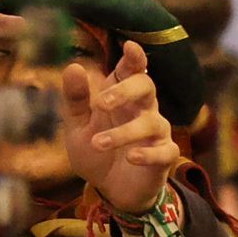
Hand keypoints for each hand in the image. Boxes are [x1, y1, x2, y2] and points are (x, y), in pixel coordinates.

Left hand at [61, 40, 178, 213]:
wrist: (108, 189)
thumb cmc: (95, 151)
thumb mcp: (77, 126)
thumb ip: (75, 99)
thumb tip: (72, 67)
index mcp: (122, 96)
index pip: (132, 70)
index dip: (134, 57)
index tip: (130, 47)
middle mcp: (143, 109)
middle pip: (146, 87)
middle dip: (126, 91)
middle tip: (101, 103)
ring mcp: (157, 133)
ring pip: (151, 122)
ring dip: (124, 132)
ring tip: (98, 142)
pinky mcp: (164, 157)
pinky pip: (165, 151)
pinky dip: (148, 154)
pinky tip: (131, 157)